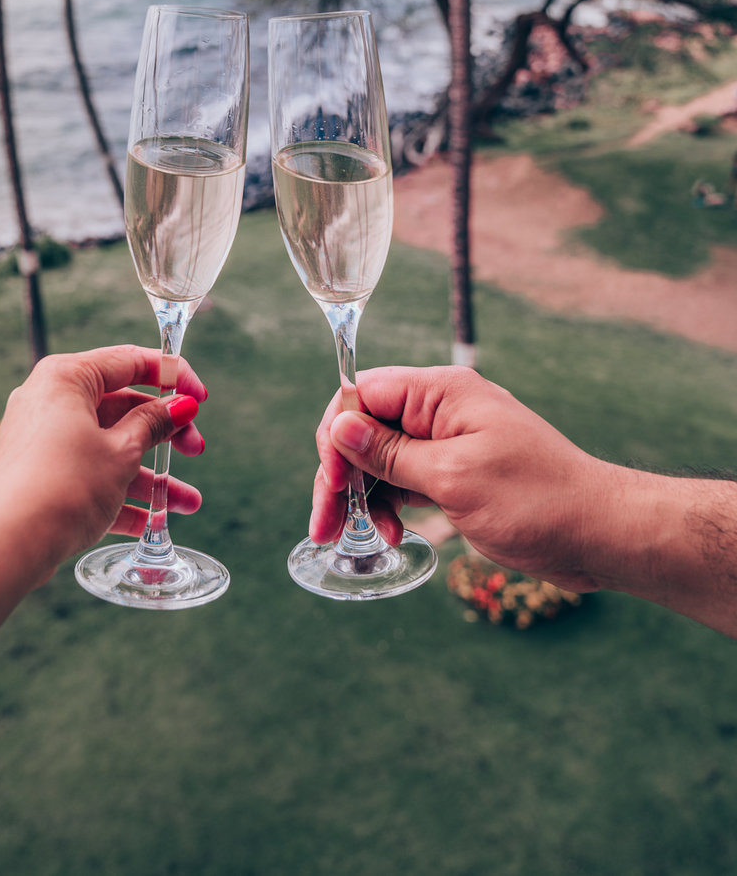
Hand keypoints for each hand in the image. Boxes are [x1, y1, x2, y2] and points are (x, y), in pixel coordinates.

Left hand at [0, 346, 206, 586]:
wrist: (7, 544)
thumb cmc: (64, 486)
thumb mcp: (122, 451)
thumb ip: (153, 424)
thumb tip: (180, 405)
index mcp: (67, 377)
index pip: (129, 361)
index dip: (172, 376)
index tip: (201, 398)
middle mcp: (50, 401)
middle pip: (121, 407)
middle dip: (165, 433)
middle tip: (195, 449)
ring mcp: (42, 440)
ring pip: (108, 448)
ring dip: (149, 475)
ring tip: (186, 504)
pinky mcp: (39, 476)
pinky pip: (88, 476)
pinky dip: (119, 495)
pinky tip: (152, 523)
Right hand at [311, 365, 608, 591]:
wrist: (600, 533)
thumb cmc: (537, 501)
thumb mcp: (453, 478)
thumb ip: (391, 453)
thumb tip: (339, 425)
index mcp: (442, 393)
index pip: (363, 394)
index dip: (337, 436)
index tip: (331, 485)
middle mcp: (443, 409)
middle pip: (367, 427)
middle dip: (341, 473)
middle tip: (326, 524)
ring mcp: (452, 441)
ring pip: (383, 457)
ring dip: (365, 494)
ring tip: (362, 534)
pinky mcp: (461, 472)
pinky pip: (408, 478)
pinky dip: (393, 503)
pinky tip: (394, 531)